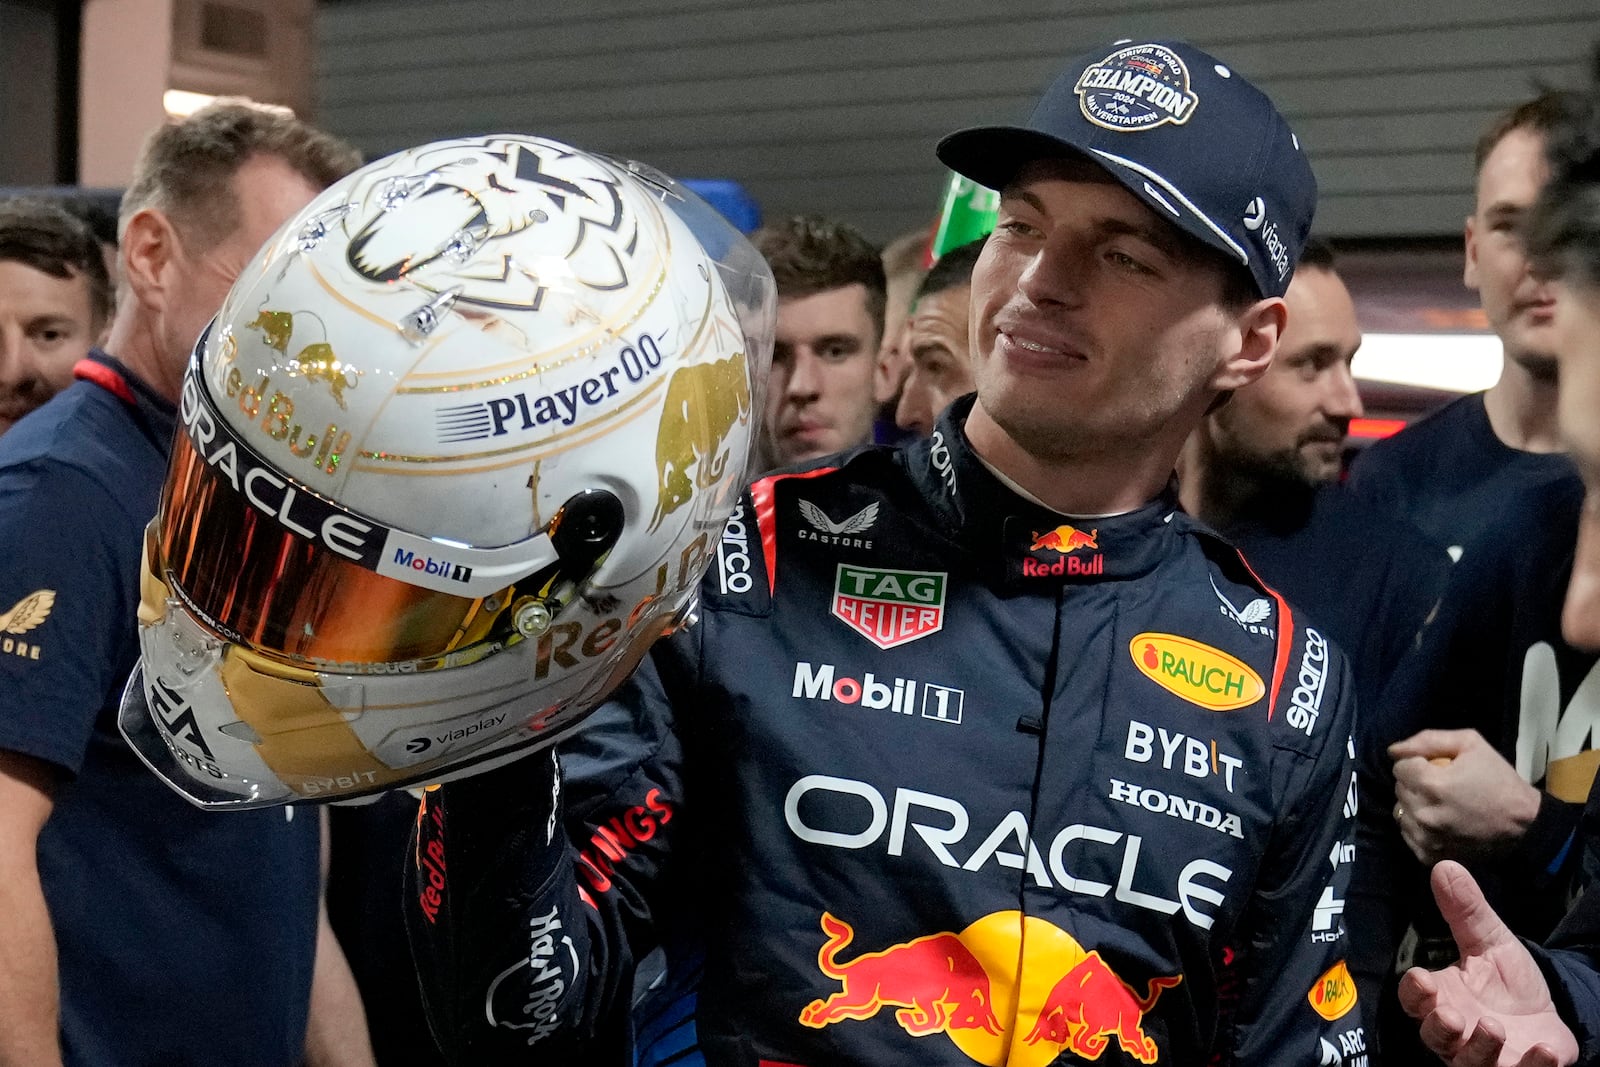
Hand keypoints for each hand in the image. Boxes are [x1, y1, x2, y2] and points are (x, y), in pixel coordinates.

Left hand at [1389, 729, 1540, 864]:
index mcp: (1431, 784)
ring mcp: (1427, 838)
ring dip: (1414, 805)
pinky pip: (1409, 836)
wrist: (1525, 825)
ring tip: (1438, 804)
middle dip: (1415, 783)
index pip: (1400, 768)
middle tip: (1440, 785)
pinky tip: (1438, 823)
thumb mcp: (1470, 744)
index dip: (1416, 763)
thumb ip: (1428, 740)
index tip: (1435, 767)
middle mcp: (1423, 814)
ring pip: (1401, 813)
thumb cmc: (1499, 780)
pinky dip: (1418, 828)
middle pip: (1399, 789)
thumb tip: (1393, 751)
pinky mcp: (1431, 856)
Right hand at [1399, 861, 1576, 1066]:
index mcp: (1441, 998)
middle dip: (1439, 1029)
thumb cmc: (1506, 982)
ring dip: (1479, 1048)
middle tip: (1450, 1015)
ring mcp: (1484, 1058)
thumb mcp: (1490, 942)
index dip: (1415, 993)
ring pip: (1469, 1062)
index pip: (1414, 1000)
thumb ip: (1465, 911)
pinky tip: (1543, 1050)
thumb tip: (1444, 866)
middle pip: (1435, 1037)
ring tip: (1493, 1026)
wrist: (1544, 1018)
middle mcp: (1456, 1034)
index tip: (1422, 979)